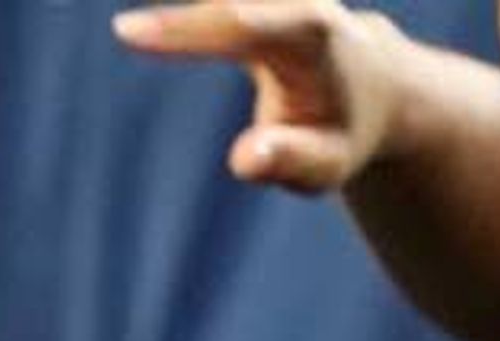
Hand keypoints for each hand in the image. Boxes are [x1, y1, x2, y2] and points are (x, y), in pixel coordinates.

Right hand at [115, 2, 411, 192]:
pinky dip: (182, 18)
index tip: (133, 34)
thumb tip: (246, 156)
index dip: (192, 30)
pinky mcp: (262, 1)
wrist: (374, 89)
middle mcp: (300, 5)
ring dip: (178, 19)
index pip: (247, 28)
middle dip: (180, 21)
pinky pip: (216, 2)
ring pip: (218, 2)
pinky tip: (143, 24)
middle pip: (228, 9)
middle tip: (124, 29)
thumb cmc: (338, 135)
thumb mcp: (326, 165)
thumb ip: (290, 161)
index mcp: (313, 43)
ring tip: (133, 27)